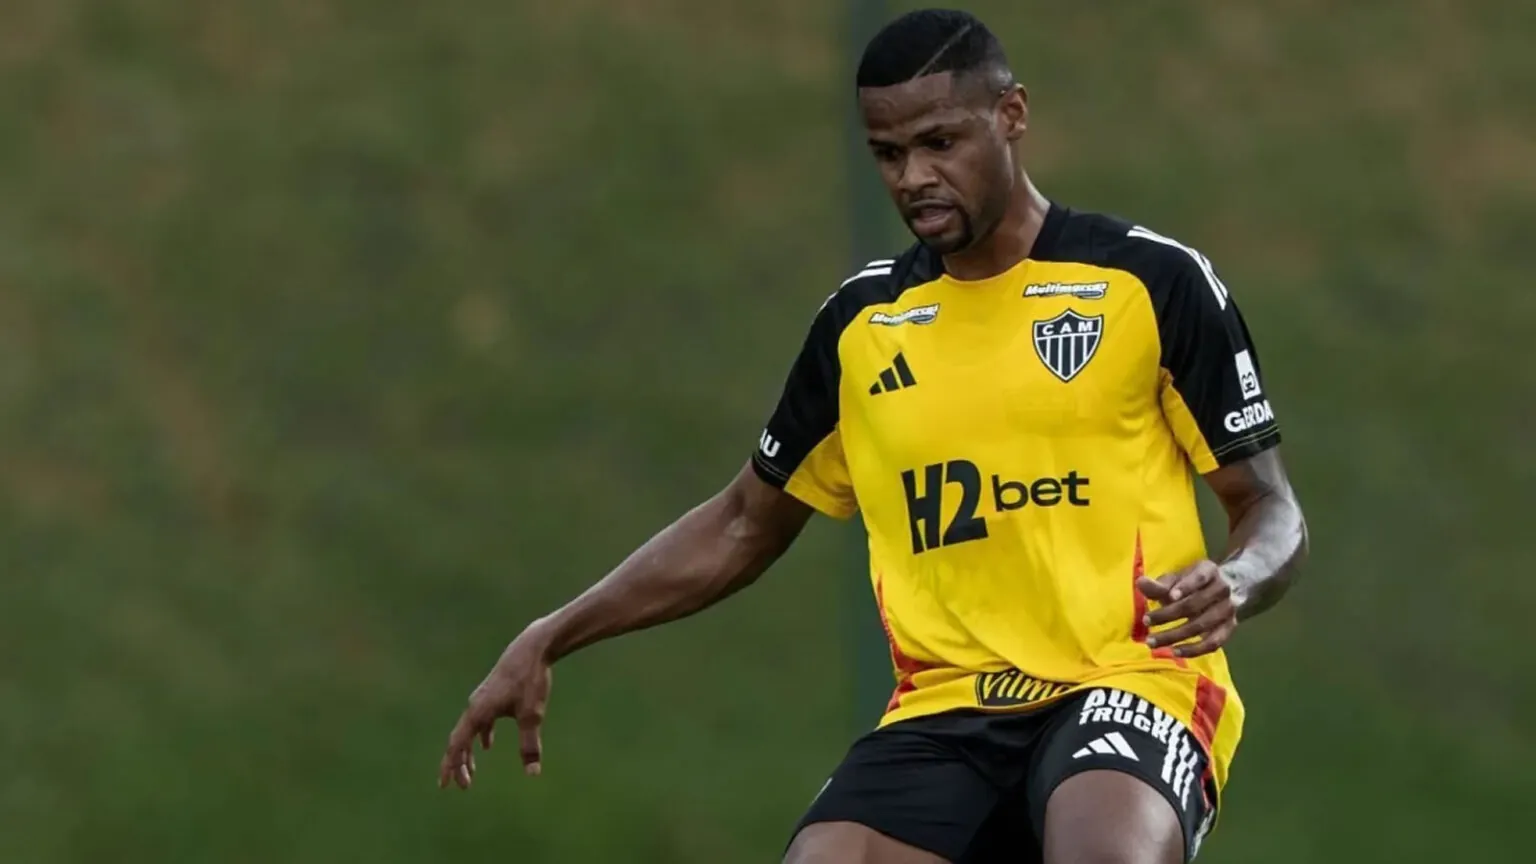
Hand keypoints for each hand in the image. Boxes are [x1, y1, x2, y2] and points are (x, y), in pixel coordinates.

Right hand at [438, 622, 553, 789]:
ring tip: (471, 771)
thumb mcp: (531, 715)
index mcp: (478, 712)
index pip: (457, 745)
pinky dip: (480, 735)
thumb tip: (533, 773)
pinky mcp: (491, 694)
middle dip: (458, 764)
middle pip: (459, 740)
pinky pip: (479, 720)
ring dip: (468, 751)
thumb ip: (530, 745)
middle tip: (462, 785)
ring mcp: (481, 699)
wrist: (532, 648)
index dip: (451, 766)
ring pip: (468, 730)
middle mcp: (474, 706)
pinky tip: (487, 746)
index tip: (447, 785)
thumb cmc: (530, 680)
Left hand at [1136, 560, 1238, 658]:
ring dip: (1174, 636)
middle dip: (1168, 614)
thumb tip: (1140, 582)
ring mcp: (1228, 610)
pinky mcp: (1229, 629)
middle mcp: (1223, 589)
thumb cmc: (1191, 584)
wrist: (1221, 592)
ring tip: (1152, 642)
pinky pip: (1212, 643)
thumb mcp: (1175, 579)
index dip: (1186, 586)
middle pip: (1195, 604)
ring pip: (1201, 626)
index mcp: (1209, 570)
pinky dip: (1193, 650)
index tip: (1170, 596)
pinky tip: (1174, 652)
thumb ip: (1158, 584)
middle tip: (1145, 621)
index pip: (1200, 577)